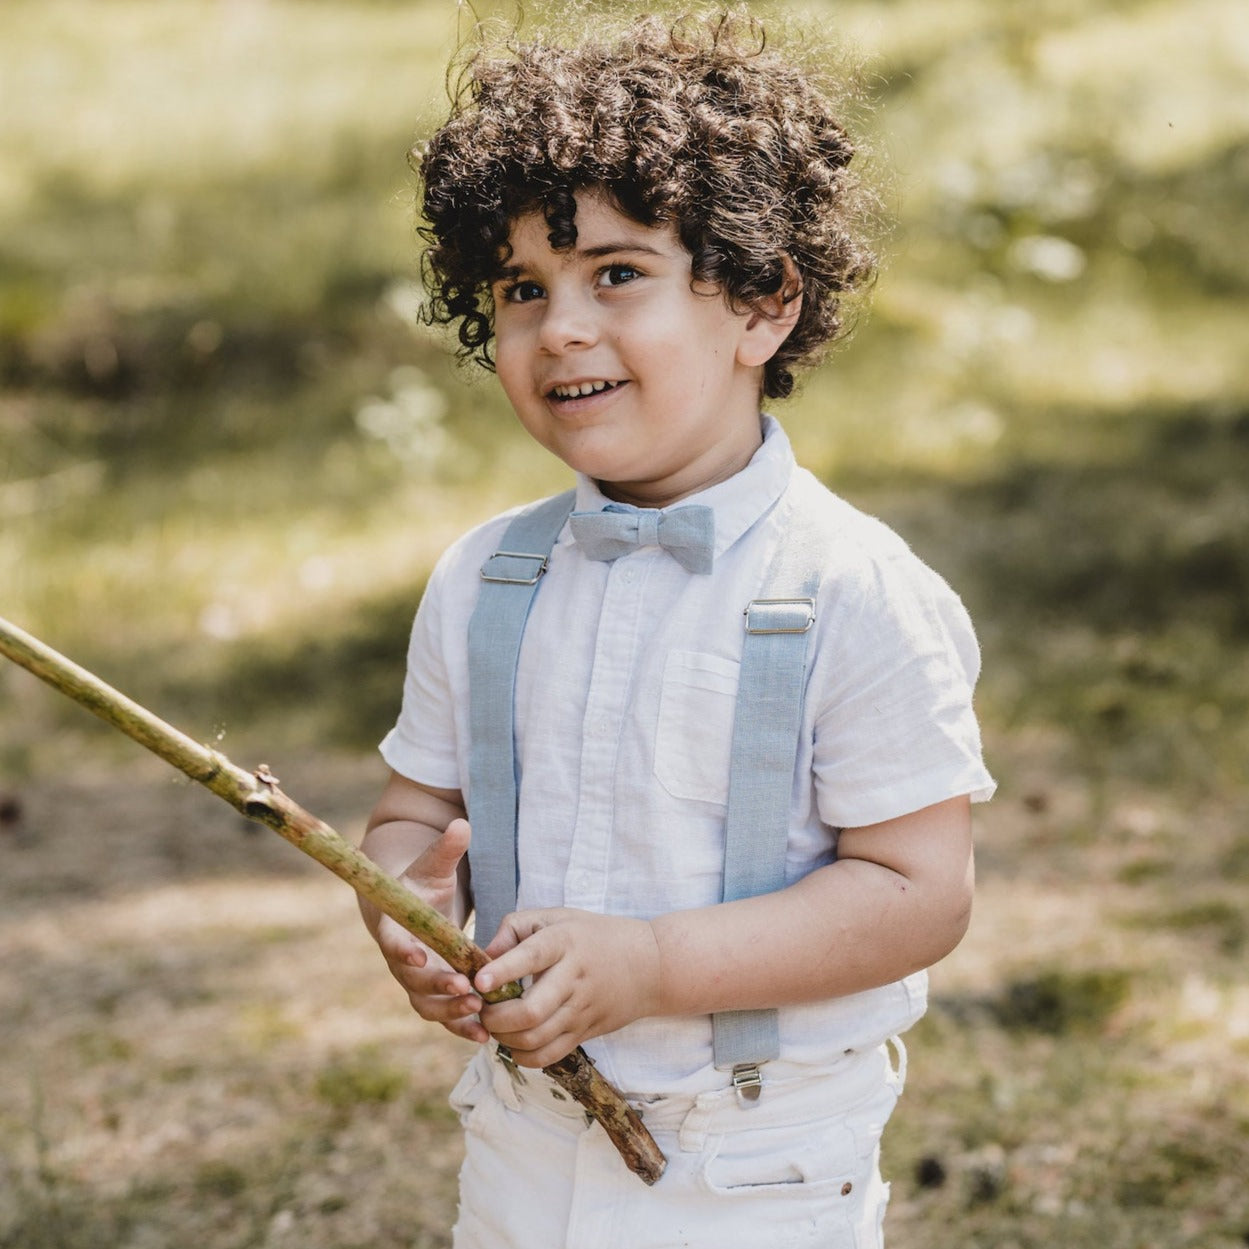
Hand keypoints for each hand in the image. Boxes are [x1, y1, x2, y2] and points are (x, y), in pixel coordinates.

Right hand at [374, 818, 488, 1043]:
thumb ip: (446, 849)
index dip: (403, 951)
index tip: (419, 955)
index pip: (393, 943)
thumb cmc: (423, 883)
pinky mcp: (434, 994)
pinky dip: (462, 1027)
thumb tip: (461, 824)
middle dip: (439, 988)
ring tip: (481, 1015)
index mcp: (395, 927)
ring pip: (428, 1006)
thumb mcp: (434, 864)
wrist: (414, 909)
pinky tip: (486, 1034)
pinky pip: (445, 1017)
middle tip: (466, 990)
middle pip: (413, 981)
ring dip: (452, 1013)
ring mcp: (417, 981)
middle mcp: (401, 960)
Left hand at [473, 909, 660, 1067]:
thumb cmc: (594, 936)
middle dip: (495, 1017)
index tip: (479, 980)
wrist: (650, 965)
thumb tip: (483, 955)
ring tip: (495, 1025)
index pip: (532, 956)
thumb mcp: (558, 917)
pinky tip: (515, 1043)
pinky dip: (523, 1056)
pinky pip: (548, 1056)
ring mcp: (581, 1010)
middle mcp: (573, 977)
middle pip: (530, 1011)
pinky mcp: (586, 1032)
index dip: (503, 970)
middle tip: (482, 1009)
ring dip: (504, 1038)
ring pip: (535, 1039)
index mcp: (564, 942)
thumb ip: (516, 928)